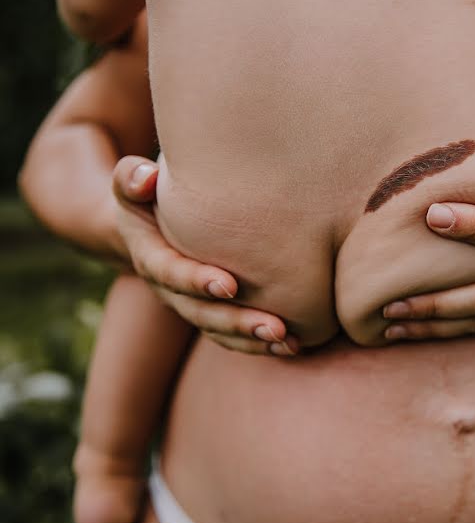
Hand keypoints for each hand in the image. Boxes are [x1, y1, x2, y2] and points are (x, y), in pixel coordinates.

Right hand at [112, 156, 298, 354]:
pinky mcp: (213, 314)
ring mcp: (192, 305)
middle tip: (274, 325)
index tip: (229, 285)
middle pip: (201, 313)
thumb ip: (133, 179)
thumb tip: (147, 178)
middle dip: (237, 322)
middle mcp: (170, 290)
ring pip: (221, 331)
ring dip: (254, 339)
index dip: (196, 281)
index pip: (171, 273)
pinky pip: (235, 337)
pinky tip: (294, 344)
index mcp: (151, 258)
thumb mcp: (134, 185)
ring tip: (288, 341)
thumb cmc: (150, 195)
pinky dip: (262, 344)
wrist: (152, 226)